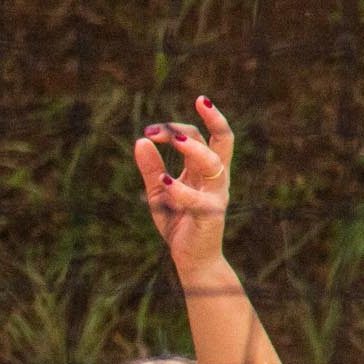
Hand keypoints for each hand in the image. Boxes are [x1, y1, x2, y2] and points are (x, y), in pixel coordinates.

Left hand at [133, 98, 233, 274]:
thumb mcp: (159, 191)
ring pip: (214, 163)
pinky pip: (198, 200)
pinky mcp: (210, 216)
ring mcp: (216, 195)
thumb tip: (140, 140)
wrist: (192, 258)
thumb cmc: (179, 222)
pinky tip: (165, 181)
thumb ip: (151, 168)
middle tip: (195, 104)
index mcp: (205, 168)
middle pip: (223, 139)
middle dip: (214, 118)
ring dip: (194, 148)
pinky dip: (181, 190)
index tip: (149, 131)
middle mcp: (216, 177)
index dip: (175, 129)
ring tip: (174, 140)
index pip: (200, 136)